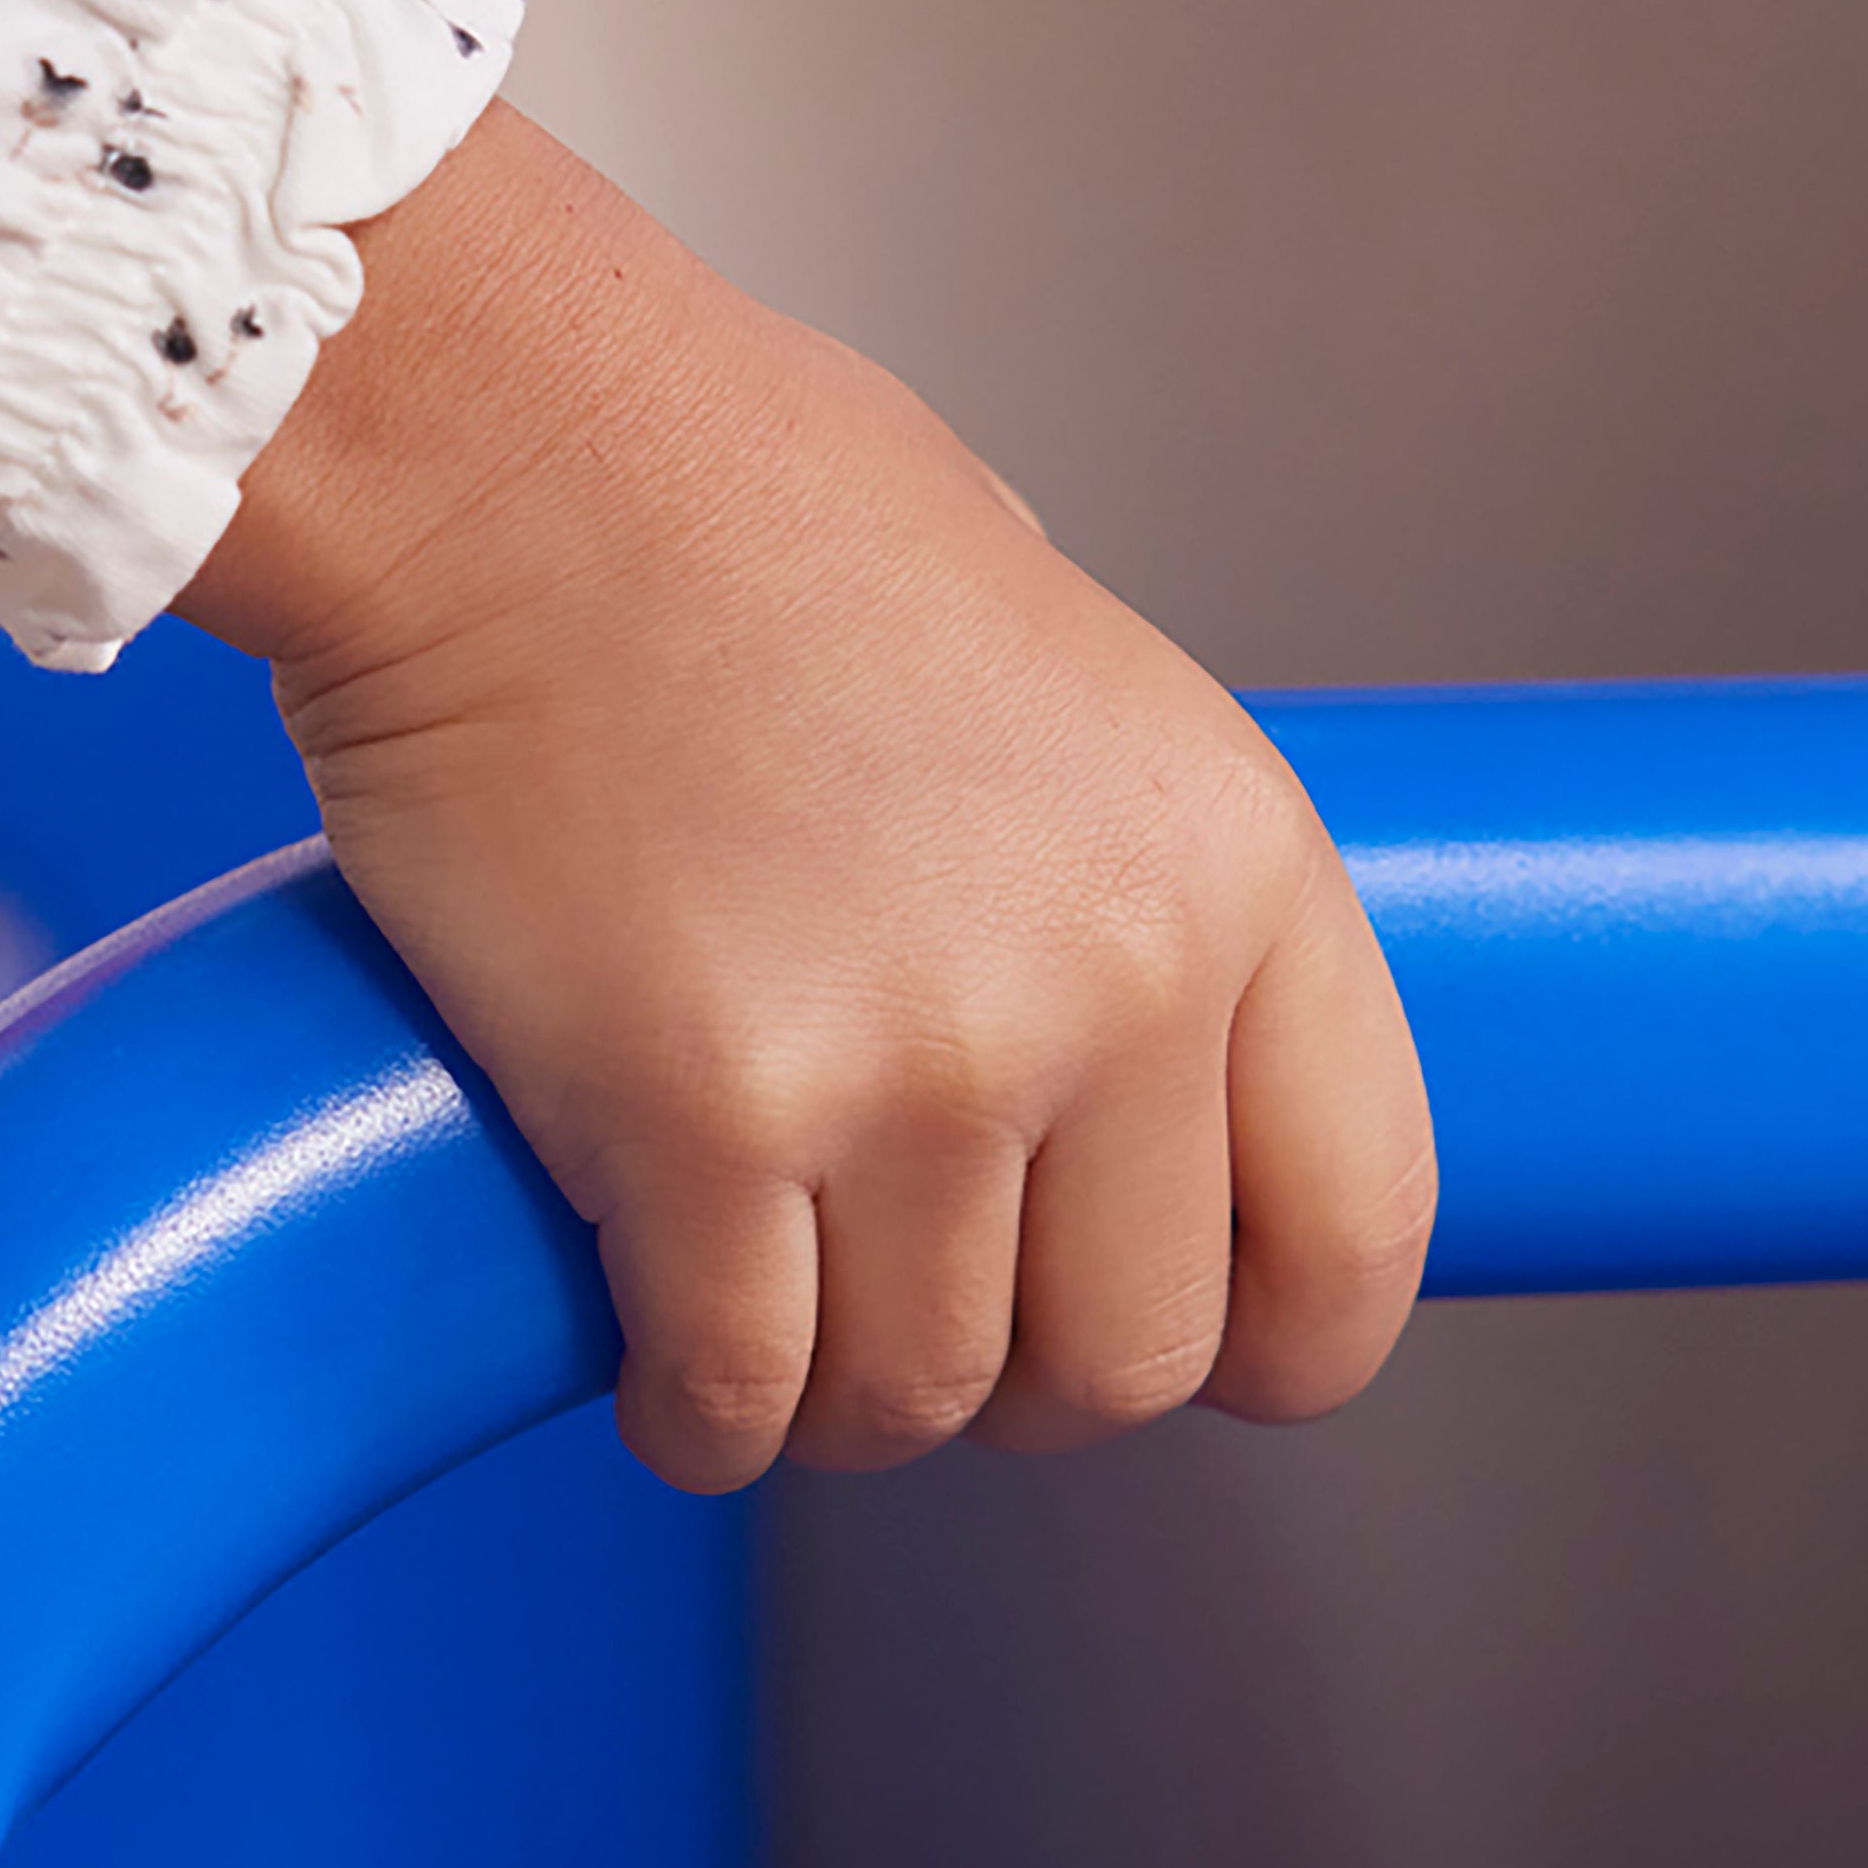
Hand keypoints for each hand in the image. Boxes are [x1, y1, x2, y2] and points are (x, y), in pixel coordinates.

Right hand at [185, 106, 1434, 1490]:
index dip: (1274, 1347)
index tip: (1204, 1360)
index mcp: (1236, 868)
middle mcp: (1107, 984)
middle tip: (914, 1315)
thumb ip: (1139, 899)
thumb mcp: (1075, 684)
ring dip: (838, 1401)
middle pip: (1125, 1360)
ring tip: (767, 1313)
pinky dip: (695, 1416)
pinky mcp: (701, 1119)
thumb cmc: (754, 524)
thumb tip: (1140, 1103)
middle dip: (1018, 1381)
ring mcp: (911, 1064)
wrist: (515, 450)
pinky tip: (664, 1364)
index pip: (1352, 1229)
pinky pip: (733, 1390)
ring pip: (915, 1397)